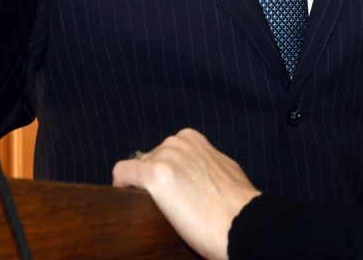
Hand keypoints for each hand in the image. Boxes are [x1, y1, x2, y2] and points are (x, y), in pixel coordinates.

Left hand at [112, 128, 259, 259]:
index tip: (166, 190)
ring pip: (138, 167)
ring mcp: (167, 157)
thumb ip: (204, 163)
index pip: (164, 151)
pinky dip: (121, 184)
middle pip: (149, 158)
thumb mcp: (224, 169)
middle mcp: (179, 143)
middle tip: (162, 204)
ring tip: (150, 207)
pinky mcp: (155, 175)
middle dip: (152, 178)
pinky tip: (123, 196)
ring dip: (141, 185)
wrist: (241, 223)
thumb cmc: (238, 205)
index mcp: (193, 139)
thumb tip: (196, 172)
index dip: (163, 171)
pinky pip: (124, 173)